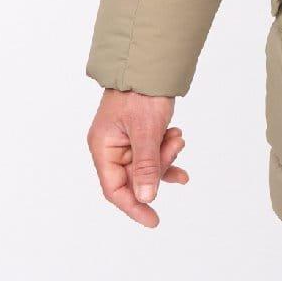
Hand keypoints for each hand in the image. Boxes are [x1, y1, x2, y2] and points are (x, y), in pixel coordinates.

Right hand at [87, 88, 187, 227]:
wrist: (151, 61)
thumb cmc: (141, 92)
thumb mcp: (146, 130)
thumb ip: (146, 165)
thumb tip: (147, 198)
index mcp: (103, 147)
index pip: (115, 189)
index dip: (133, 207)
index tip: (153, 220)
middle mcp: (111, 146)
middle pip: (135, 177)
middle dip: (159, 167)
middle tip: (174, 146)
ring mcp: (125, 140)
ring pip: (148, 164)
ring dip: (166, 156)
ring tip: (177, 138)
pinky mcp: (139, 132)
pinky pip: (153, 151)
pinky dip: (167, 148)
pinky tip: (178, 139)